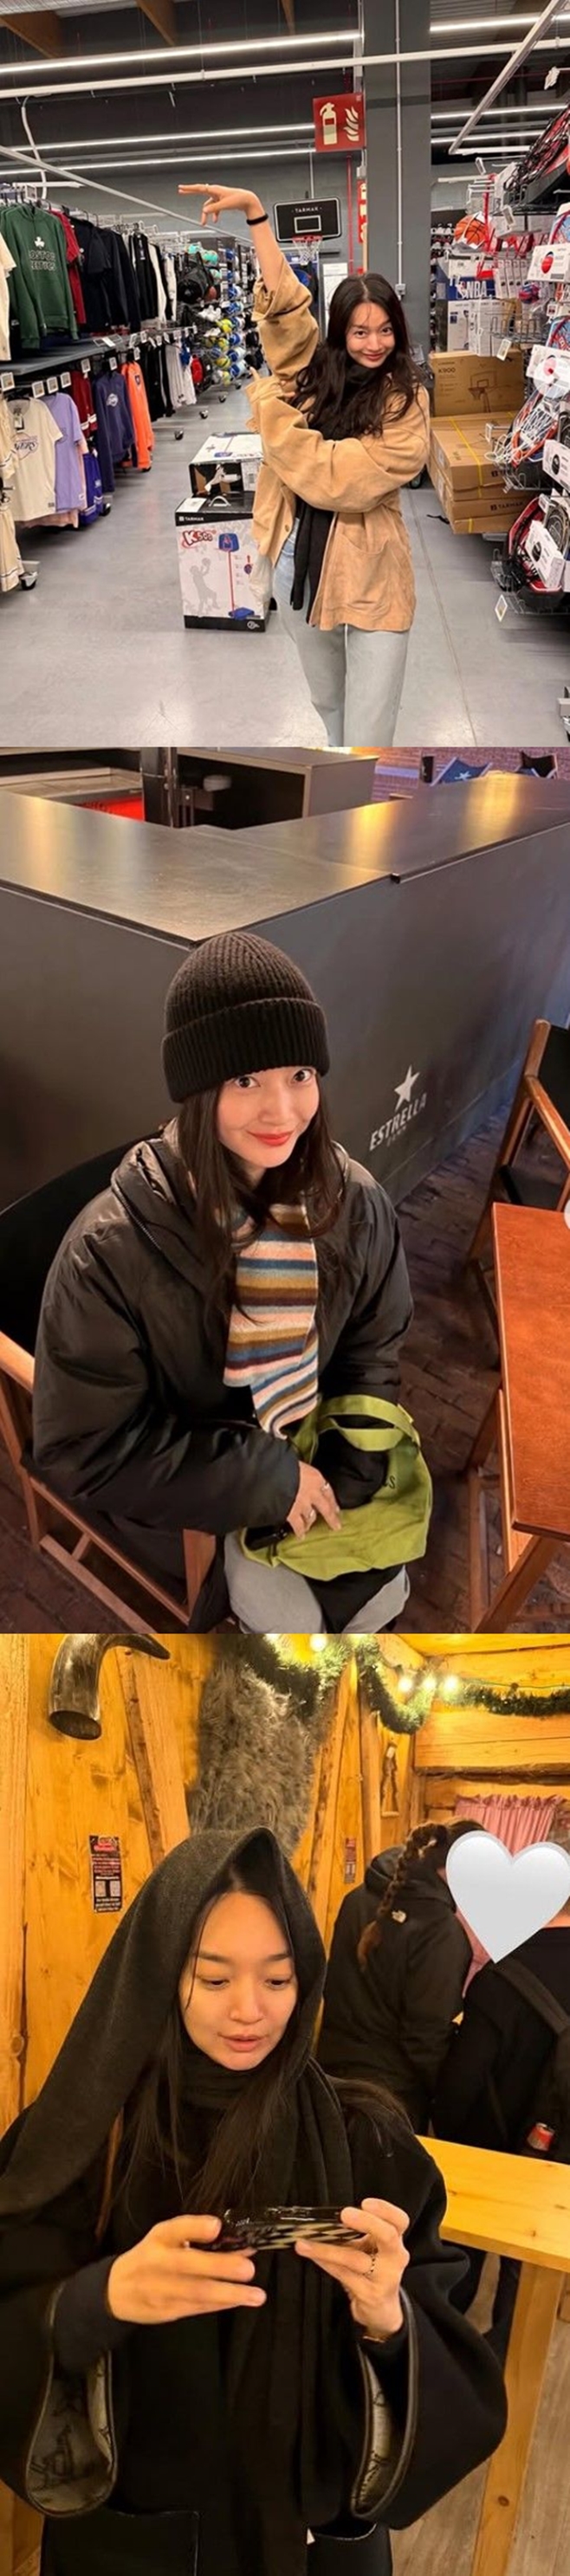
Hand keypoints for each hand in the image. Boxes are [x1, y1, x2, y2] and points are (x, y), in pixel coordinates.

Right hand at [106, 2212, 266, 2326]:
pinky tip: (239, 2302)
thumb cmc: (149, 2258)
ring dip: (230, 2294)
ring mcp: (162, 2290)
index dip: (194, 2227)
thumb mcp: (164, 2239)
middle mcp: (158, 2263)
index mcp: (158, 2239)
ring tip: (256, 2295)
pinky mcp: (167, 2311)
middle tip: (248, 2269)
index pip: (174, 2229)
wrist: (117, 2291)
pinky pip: (198, 2307)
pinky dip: (221, 2305)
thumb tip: (238, 2240)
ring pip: (197, 2292)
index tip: (216, 2226)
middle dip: (220, 2267)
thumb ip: (195, 2237)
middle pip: (188, 2265)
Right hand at [181, 184, 264, 225]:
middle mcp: (215, 191)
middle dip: (191, 193)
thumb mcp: (224, 205)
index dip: (189, 188)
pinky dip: (214, 214)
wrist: (247, 200)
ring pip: (208, 204)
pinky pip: (214, 208)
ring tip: (204, 223)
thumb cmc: (238, 199)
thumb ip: (213, 208)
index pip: (199, 188)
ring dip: (206, 214)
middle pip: (200, 192)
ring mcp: (218, 196)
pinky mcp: (221, 201)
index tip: (181, 188)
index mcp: (214, 189)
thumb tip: (204, 211)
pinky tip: (215, 220)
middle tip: (181, 191)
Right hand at [286, 1460, 341, 1538]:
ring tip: (309, 1528)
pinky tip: (300, 1535)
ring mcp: (303, 1505)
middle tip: (336, 1526)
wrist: (270, 1475)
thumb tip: (295, 1469)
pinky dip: (299, 1531)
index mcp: (315, 1477)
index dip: (332, 1500)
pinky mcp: (292, 1514)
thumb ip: (298, 1471)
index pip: (328, 1490)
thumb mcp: (295, 1462)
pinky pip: (298, 1526)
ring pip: (311, 1517)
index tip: (335, 1507)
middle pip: (326, 1508)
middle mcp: (313, 1493)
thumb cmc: (281, 1464)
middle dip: (331, 1518)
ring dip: (310, 1523)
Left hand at [295, 2199, 409, 2339]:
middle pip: (388, 2236)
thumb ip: (357, 2234)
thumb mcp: (371, 2250)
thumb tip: (325, 2218)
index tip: (365, 2203)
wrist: (382, 2310)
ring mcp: (384, 2277)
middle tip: (344, 2214)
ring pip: (356, 2259)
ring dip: (328, 2248)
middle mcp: (395, 2258)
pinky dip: (326, 2263)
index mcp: (395, 2241)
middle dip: (367, 2222)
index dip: (385, 2209)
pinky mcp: (370, 2294)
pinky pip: (344, 2275)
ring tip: (305, 2242)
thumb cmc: (373, 2272)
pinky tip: (313, 2256)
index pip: (399, 2221)